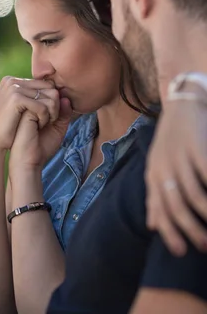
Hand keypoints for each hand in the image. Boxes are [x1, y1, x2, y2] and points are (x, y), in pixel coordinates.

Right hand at [0, 76, 58, 153]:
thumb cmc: (9, 133)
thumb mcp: (27, 115)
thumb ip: (44, 104)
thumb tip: (66, 98)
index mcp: (12, 83)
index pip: (45, 85)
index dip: (51, 101)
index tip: (48, 117)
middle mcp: (12, 81)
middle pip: (50, 88)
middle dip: (53, 106)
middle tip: (47, 122)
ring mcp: (12, 88)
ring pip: (51, 96)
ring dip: (51, 113)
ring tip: (41, 125)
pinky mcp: (15, 98)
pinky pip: (43, 106)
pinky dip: (45, 118)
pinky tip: (37, 127)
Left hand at [145, 100, 206, 255]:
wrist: (181, 101)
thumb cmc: (172, 139)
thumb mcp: (157, 166)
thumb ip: (154, 196)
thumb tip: (152, 225)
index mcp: (153, 174)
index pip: (158, 208)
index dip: (168, 232)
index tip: (179, 252)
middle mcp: (163, 167)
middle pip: (174, 206)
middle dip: (189, 229)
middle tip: (204, 247)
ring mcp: (179, 157)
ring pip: (192, 194)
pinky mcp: (197, 146)